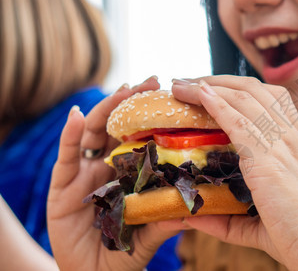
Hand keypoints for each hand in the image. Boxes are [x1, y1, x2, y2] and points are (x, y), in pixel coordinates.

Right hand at [47, 77, 187, 270]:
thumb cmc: (124, 254)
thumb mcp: (150, 235)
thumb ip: (167, 220)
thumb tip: (196, 207)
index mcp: (131, 173)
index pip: (144, 137)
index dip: (156, 117)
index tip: (174, 96)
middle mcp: (108, 166)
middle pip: (120, 126)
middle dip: (135, 102)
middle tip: (154, 81)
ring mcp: (85, 172)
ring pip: (95, 132)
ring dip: (109, 108)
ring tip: (125, 90)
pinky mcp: (63, 184)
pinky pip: (66, 155)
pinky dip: (70, 134)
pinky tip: (77, 115)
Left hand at [172, 76, 297, 269]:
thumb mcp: (262, 222)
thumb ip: (227, 219)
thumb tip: (192, 217)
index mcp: (296, 144)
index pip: (268, 100)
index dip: (237, 90)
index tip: (209, 91)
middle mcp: (291, 136)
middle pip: (253, 89)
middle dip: (218, 81)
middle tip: (188, 84)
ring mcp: (282, 143)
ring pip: (243, 96)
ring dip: (209, 85)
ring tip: (182, 85)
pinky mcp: (269, 158)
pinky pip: (236, 118)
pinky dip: (214, 102)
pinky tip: (194, 93)